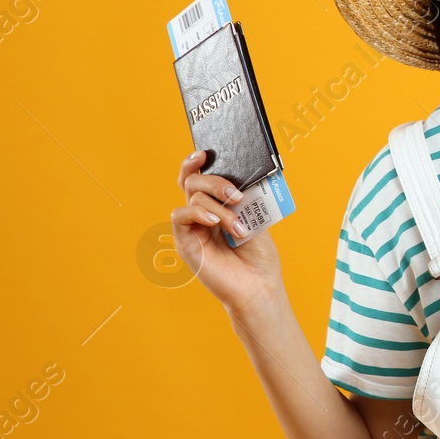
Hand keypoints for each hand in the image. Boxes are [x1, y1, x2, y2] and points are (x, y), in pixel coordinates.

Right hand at [169, 150, 284, 317]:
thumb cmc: (259, 257)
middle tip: (236, 194)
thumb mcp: (257, 218)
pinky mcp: (184, 242)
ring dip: (219, 207)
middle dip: (215, 181)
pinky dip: (199, 214)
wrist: (258, 286)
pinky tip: (215, 221)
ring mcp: (192, 228)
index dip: (196, 162)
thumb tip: (244, 174)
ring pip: (192, 197)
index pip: (199, 178)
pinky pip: (180, 216)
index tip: (206, 151)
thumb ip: (246, 197)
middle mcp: (202, 214)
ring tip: (238, 226)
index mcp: (218, 206)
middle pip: (193, 182)